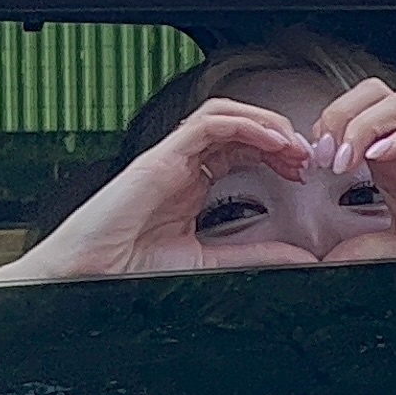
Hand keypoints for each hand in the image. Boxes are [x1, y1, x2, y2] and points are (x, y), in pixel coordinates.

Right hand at [0, 98, 315, 282]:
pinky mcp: (159, 157)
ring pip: (225, 115)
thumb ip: (254, 255)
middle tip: (307, 157)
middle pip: (238, 129)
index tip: (303, 174)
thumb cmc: (131, 272)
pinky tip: (273, 141)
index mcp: (189, 186)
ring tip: (294, 145)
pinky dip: (245, 124)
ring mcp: (169, 158)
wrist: (88, 279)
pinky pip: (208, 123)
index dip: (276, 154)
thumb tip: (301, 256)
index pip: (240, 151)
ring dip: (265, 123)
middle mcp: (181, 166)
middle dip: (278, 135)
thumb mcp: (211, 263)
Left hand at [310, 81, 395, 260]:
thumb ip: (364, 249)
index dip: (326, 129)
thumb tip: (321, 261)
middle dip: (340, 115)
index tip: (311, 163)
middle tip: (325, 153)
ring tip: (346, 159)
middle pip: (372, 95)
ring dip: (363, 124)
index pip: (355, 115)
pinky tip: (379, 158)